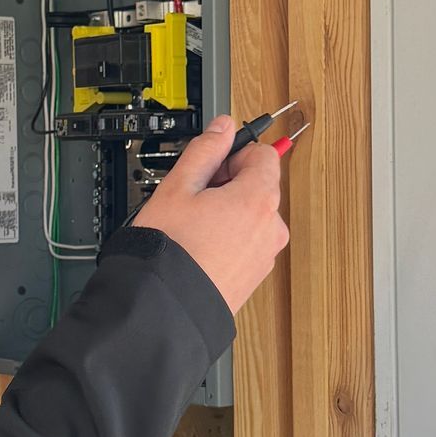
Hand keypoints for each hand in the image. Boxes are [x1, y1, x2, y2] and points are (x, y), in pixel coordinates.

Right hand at [131, 114, 289, 315]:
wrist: (165, 308)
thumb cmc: (169, 251)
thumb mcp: (178, 187)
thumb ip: (205, 150)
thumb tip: (221, 128)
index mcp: (258, 199)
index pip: (264, 155)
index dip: (235, 154)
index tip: (212, 165)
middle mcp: (271, 227)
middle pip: (259, 186)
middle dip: (230, 184)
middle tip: (194, 197)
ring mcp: (265, 254)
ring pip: (252, 216)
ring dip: (229, 212)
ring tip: (193, 226)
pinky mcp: (255, 275)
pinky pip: (247, 243)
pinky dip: (229, 239)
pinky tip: (200, 247)